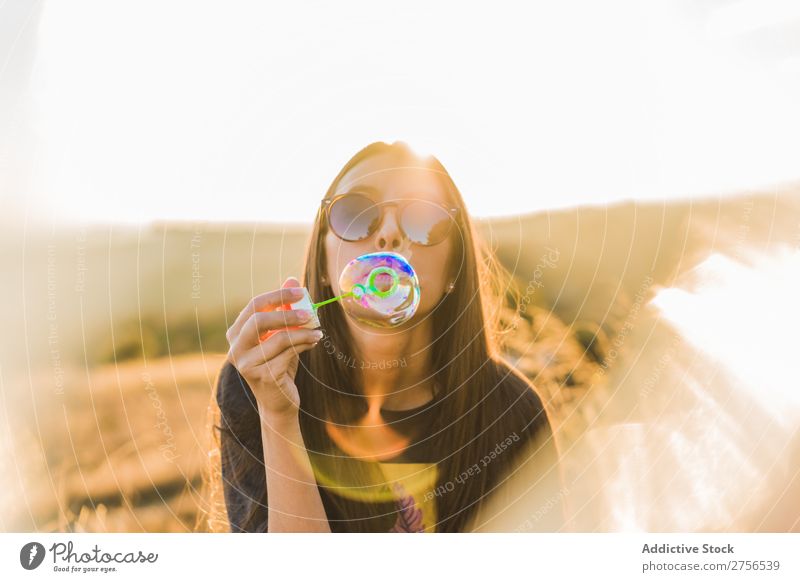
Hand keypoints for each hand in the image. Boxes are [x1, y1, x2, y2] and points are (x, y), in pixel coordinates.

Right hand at [225, 276, 322, 418]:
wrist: (279, 401)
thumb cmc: (279, 363)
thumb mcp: (280, 334)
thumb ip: (283, 309)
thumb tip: (292, 279)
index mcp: (236, 334)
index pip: (253, 306)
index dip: (277, 296)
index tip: (300, 291)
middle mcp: (236, 349)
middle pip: (259, 321)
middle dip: (287, 313)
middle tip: (310, 312)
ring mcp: (247, 365)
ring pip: (280, 338)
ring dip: (304, 331)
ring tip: (318, 331)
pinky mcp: (264, 376)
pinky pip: (289, 353)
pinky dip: (306, 343)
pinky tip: (315, 341)